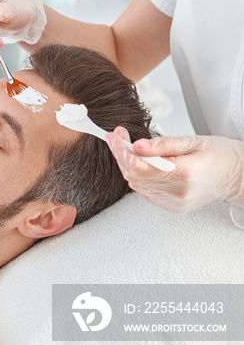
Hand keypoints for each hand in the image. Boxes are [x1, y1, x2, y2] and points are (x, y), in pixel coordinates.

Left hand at [106, 127, 243, 213]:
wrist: (237, 175)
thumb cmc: (220, 155)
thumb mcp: (193, 141)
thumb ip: (164, 144)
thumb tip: (138, 145)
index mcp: (185, 174)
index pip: (139, 167)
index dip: (122, 151)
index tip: (114, 136)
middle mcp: (178, 192)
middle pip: (134, 176)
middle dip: (122, 155)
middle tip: (120, 138)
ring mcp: (174, 203)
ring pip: (137, 184)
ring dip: (131, 166)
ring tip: (136, 150)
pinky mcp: (172, 207)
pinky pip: (145, 192)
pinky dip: (141, 177)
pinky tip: (148, 166)